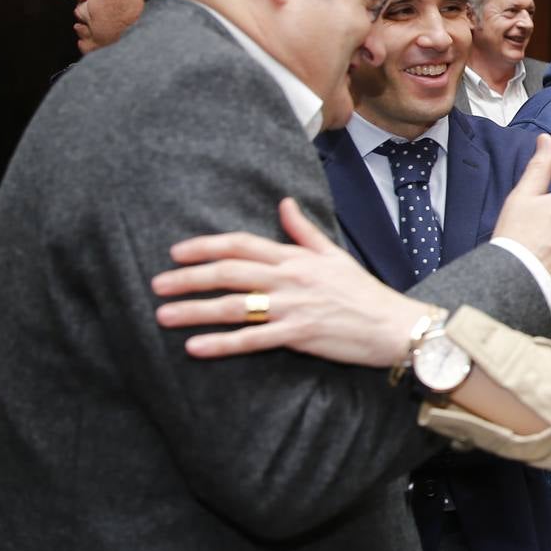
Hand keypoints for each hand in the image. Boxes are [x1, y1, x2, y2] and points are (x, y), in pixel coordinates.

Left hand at [152, 198, 429, 366]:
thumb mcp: (334, 255)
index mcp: (296, 258)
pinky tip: (195, 346)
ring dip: (195, 310)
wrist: (393, 325)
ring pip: (233, 306)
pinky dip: (222, 344)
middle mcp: (290, 279)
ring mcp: (293, 308)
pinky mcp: (299, 336)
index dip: (205, 246)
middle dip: (188, 278)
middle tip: (157, 284)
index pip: (242, 244)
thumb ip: (304, 232)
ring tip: (163, 315)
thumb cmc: (364, 292)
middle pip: (229, 273)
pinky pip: (252, 340)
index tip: (176, 252)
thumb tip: (283, 203)